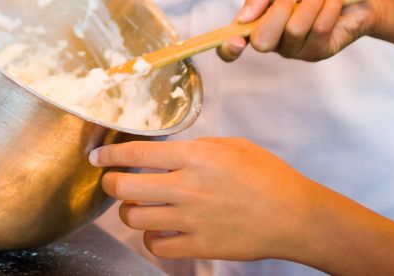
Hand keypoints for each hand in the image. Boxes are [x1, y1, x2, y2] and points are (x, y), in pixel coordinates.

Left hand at [90, 138, 320, 261]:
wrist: (296, 217)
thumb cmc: (267, 176)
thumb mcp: (230, 146)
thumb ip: (193, 147)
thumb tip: (163, 150)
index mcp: (195, 157)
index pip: (136, 153)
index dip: (108, 155)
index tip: (97, 157)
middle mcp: (188, 188)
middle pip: (124, 187)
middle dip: (111, 183)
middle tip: (113, 182)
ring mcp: (192, 220)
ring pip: (134, 218)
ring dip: (129, 211)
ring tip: (137, 206)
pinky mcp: (199, 246)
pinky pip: (155, 246)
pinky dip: (151, 238)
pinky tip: (159, 230)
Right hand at [216, 0, 383, 61]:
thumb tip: (242, 18)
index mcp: (256, 20)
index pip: (231, 46)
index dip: (227, 49)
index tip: (235, 42)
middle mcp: (273, 38)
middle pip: (261, 41)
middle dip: (277, 13)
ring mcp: (296, 48)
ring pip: (292, 32)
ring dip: (309, 5)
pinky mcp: (319, 51)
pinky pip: (318, 33)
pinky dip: (328, 9)